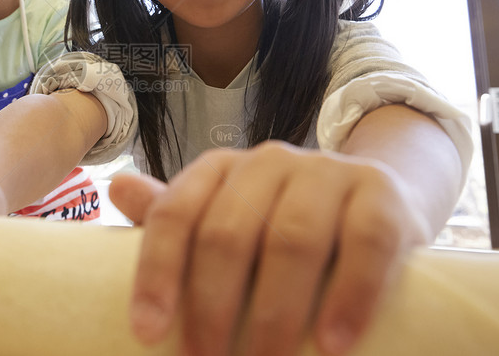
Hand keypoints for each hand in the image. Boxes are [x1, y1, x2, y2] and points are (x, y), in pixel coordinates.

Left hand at [109, 140, 428, 355]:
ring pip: (293, 238)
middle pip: (228, 231)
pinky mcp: (381, 194)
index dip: (156, 273)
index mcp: (221, 168)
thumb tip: (117, 188)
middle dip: (213, 306)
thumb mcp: (228, 216)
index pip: (176, 213)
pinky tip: (334, 343)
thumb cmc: (284, 219)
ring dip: (276, 311)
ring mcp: (327, 172)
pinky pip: (365, 242)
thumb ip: (178, 214)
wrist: (376, 196)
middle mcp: (269, 161)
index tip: (148, 334)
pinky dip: (350, 297)